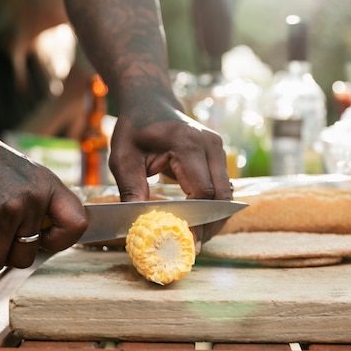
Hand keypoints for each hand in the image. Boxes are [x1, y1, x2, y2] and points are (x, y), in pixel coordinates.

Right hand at [0, 141, 86, 269]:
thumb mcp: (28, 176)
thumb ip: (43, 204)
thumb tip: (49, 241)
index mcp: (46, 185)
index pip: (77, 224)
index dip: (60, 240)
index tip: (43, 239)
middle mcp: (29, 198)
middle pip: (25, 257)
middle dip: (8, 251)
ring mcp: (5, 209)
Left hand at [108, 110, 232, 250]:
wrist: (150, 103)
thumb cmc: (135, 129)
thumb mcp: (123, 158)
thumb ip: (132, 189)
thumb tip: (139, 226)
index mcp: (187, 143)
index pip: (202, 191)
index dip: (197, 221)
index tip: (186, 243)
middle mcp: (210, 144)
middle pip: (222, 196)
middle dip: (210, 225)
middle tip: (192, 247)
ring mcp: (218, 148)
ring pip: (227, 194)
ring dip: (214, 218)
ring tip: (195, 238)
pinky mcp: (219, 155)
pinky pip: (222, 187)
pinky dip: (214, 207)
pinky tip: (198, 222)